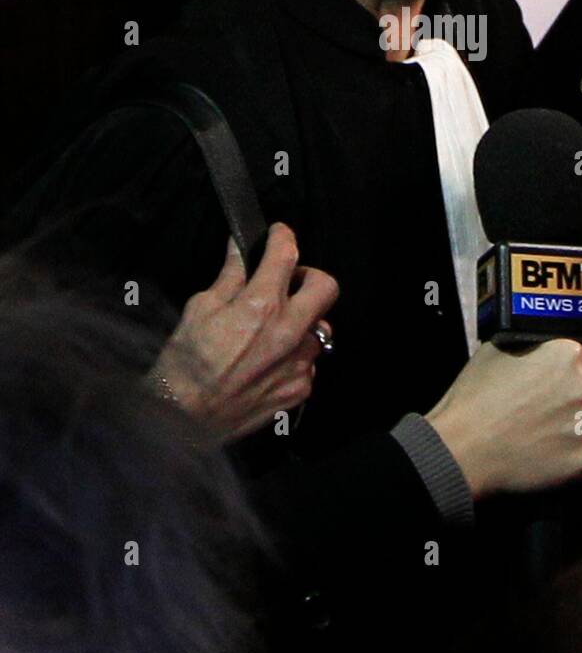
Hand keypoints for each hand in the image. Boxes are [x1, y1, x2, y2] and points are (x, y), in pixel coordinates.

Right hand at [150, 223, 337, 442]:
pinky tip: (269, 360)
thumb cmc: (186, 362)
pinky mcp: (300, 388)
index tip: (278, 234)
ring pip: (320, 327)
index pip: (287, 254)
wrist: (183, 418)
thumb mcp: (200, 308)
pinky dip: (294, 355)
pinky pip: (310, 361)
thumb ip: (230, 276)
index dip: (282, 236)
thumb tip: (239, 249)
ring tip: (273, 328)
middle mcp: (289, 332)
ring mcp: (299, 363)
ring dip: (302, 321)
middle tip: (287, 281)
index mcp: (261, 306)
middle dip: (309, 275)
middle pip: (326, 286)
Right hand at [425, 339, 581, 497]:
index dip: (561, 372)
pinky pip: (581, 456)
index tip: (547, 383)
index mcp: (566, 355)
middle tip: (536, 412)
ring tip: (534, 437)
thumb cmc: (474, 400)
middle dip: (566, 400)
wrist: (464, 451)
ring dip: (567, 430)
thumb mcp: (495, 351)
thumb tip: (538, 352)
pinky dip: (565, 458)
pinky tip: (538, 456)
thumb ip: (529, 348)